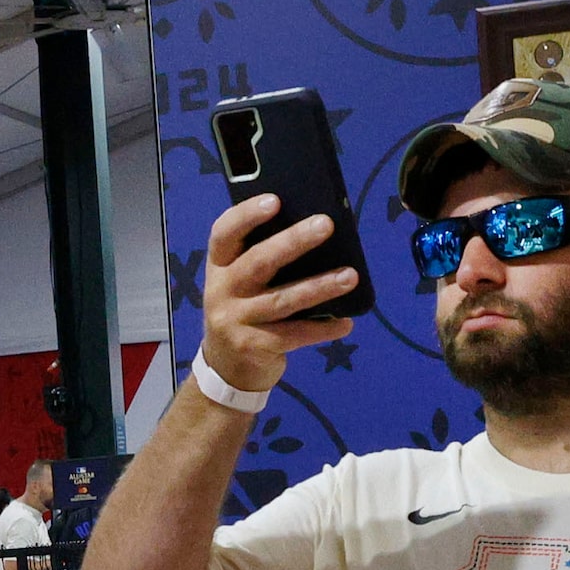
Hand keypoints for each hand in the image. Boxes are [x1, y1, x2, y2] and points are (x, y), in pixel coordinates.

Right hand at [198, 194, 359, 394]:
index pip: (224, 234)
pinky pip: (293, 335)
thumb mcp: (239, 284)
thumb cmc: (244, 312)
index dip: (246, 215)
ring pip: (283, 300)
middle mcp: (222, 291)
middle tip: (326, 224)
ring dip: (320, 287)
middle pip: (258, 262)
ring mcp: (236, 321)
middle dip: (294, 242)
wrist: (226, 369)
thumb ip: (261, 260)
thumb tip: (312, 230)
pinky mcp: (253, 347)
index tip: (275, 200)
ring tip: (350, 276)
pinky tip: (346, 323)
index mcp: (219, 267)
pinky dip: (322, 329)